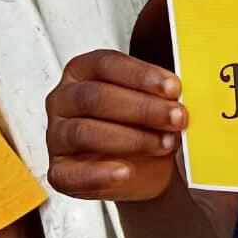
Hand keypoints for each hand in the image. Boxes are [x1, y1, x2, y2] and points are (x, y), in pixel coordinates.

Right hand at [45, 50, 186, 200]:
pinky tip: (126, 172)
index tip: (174, 88)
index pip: (105, 63)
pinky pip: (73, 173)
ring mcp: (57, 136)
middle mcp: (64, 99)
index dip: (140, 74)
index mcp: (84, 70)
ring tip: (166, 143)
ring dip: (132, 139)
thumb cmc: (148, 122)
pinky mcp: (59, 172)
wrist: (148, 167)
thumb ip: (162, 90)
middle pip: (95, 97)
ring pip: (86, 132)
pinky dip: (101, 173)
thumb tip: (180, 89)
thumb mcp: (156, 99)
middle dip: (142, 108)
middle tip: (177, 117)